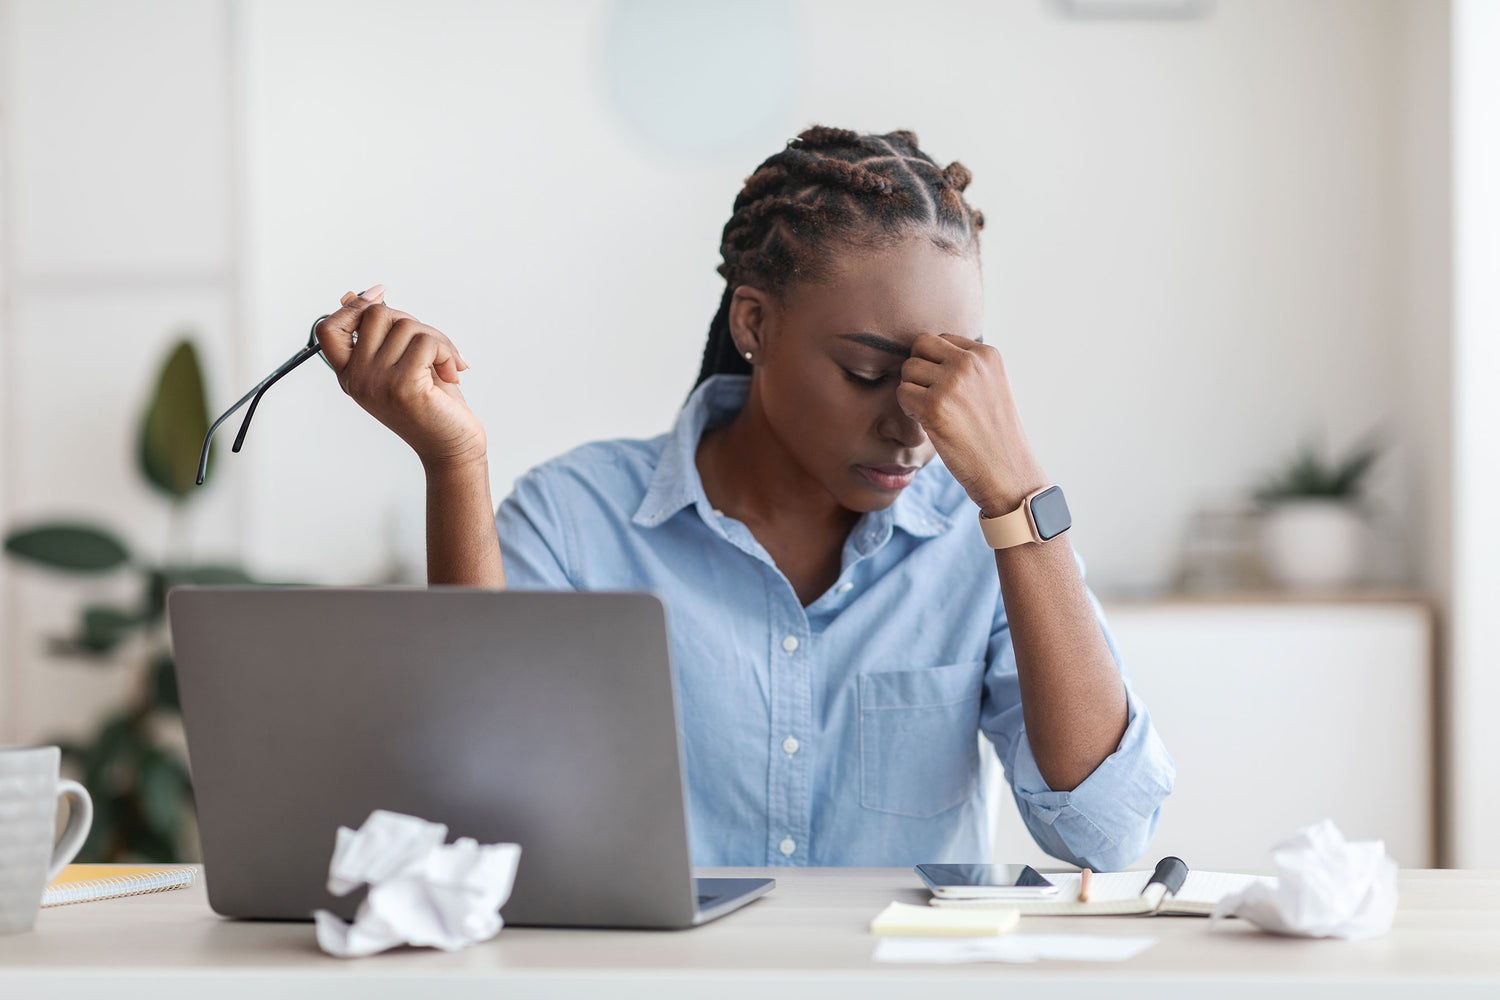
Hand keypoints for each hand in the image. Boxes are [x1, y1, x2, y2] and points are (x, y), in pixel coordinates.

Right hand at [314, 285, 486, 470]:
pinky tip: (452, 373)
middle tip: (433, 348)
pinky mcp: (402, 386)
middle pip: (376, 315)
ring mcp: (376, 382)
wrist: (452, 446)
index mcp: (350, 374)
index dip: (353, 306)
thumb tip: (353, 295)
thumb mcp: (400, 363)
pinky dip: (447, 351)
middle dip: (412, 322)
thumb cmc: (431, 404)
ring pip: (406, 326)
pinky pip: (426, 342)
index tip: (381, 294)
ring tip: (446, 366)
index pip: (327, 329)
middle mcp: (357, 379)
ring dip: (437, 340)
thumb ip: (378, 335)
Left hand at [895, 333, 1047, 517]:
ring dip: (912, 391)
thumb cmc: (994, 435)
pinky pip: (902, 393)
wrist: (1007, 473)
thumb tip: (925, 355)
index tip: (948, 389)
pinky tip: (927, 424)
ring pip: (908, 369)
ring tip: (932, 413)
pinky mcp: (934, 406)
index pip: (941, 339)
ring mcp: (951, 383)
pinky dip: (908, 410)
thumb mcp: (990, 387)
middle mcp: (969, 362)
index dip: (935, 363)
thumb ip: (966, 367)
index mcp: (986, 354)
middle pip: (920, 345)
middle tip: (930, 396)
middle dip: (919, 369)